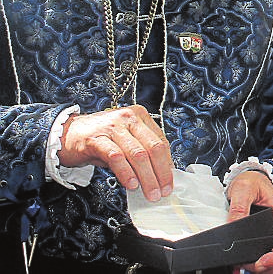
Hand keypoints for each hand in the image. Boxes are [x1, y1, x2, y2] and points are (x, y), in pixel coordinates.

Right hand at [58, 105, 173, 200]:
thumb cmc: (98, 139)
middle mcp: (128, 118)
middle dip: (161, 173)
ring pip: (138, 154)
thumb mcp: (124, 141)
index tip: (169, 181)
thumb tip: (159, 174)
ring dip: (147, 177)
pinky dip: (126, 173)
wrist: (65, 134)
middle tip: (163, 191)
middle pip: (153, 148)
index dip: (167, 163)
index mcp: (139, 116)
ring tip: (150, 193)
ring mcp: (113, 127)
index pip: (160, 141)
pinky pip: (117, 157)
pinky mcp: (96, 139)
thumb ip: (141, 152)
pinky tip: (131, 184)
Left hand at [226, 170, 272, 273]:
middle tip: (247, 266)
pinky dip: (254, 264)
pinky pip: (263, 254)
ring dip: (261, 266)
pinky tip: (241, 266)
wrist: (247, 178)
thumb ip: (239, 208)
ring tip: (243, 266)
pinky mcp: (263, 237)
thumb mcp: (244, 188)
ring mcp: (272, 233)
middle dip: (267, 265)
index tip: (261, 263)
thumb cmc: (252, 180)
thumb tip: (233, 227)